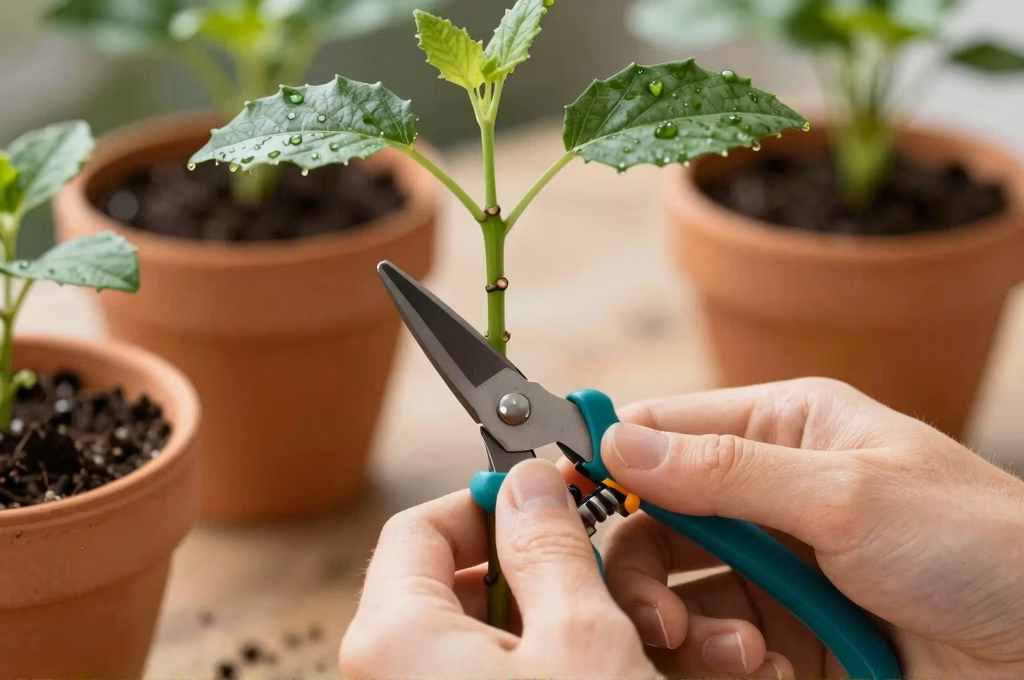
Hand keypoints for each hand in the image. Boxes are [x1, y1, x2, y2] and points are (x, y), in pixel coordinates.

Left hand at [338, 459, 661, 678]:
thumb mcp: (582, 639)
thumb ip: (550, 548)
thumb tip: (530, 484)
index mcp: (393, 635)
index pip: (420, 526)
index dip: (489, 501)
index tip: (546, 500)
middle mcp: (383, 670)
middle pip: (442, 579)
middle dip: (520, 566)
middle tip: (587, 573)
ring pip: (463, 631)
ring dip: (533, 617)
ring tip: (598, 634)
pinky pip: (473, 671)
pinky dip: (526, 660)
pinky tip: (580, 670)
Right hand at [593, 378, 1023, 678]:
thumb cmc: (978, 545)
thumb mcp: (846, 494)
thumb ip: (724, 472)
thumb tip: (619, 442)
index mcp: (784, 430)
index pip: (665, 430)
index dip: (608, 456)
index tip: (558, 493)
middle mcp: (769, 493)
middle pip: (655, 522)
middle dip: (642, 568)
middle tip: (655, 612)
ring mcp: (777, 567)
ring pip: (678, 588)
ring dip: (687, 624)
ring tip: (735, 652)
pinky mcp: (787, 633)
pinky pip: (717, 642)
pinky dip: (725, 661)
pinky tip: (769, 669)